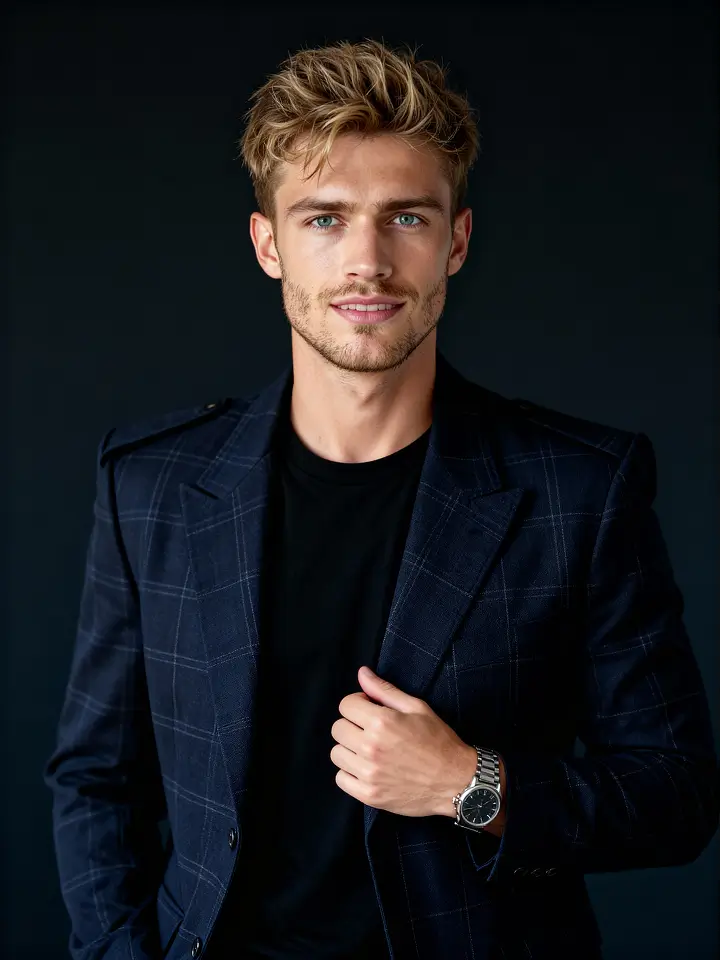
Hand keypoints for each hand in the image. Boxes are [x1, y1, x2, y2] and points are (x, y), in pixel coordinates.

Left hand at [330, 665, 495, 820]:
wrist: (455, 781)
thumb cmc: (438, 740)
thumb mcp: (416, 707)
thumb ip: (384, 690)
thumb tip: (362, 673)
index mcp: (381, 722)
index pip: (345, 705)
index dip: (358, 704)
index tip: (370, 710)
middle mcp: (371, 747)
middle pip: (338, 729)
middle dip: (352, 725)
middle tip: (371, 730)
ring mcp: (368, 774)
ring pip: (336, 754)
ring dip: (350, 749)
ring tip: (370, 750)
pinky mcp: (369, 795)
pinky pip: (341, 779)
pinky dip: (350, 773)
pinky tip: (368, 768)